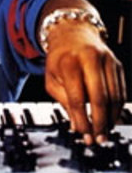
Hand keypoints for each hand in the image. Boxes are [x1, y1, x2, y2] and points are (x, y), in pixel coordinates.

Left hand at [44, 20, 125, 144]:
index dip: (81, 120)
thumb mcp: (51, 78)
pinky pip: (121, 90)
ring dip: (111, 118)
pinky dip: (117, 107)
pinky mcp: (117, 64)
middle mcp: (90, 59)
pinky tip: (111, 118)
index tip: (83, 134)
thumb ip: (62, 100)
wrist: (72, 34)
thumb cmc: (59, 59)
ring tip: (105, 132)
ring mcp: (107, 60)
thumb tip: (76, 125)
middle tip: (98, 138)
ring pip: (114, 95)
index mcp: (69, 62)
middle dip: (99, 122)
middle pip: (99, 97)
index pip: (76, 98)